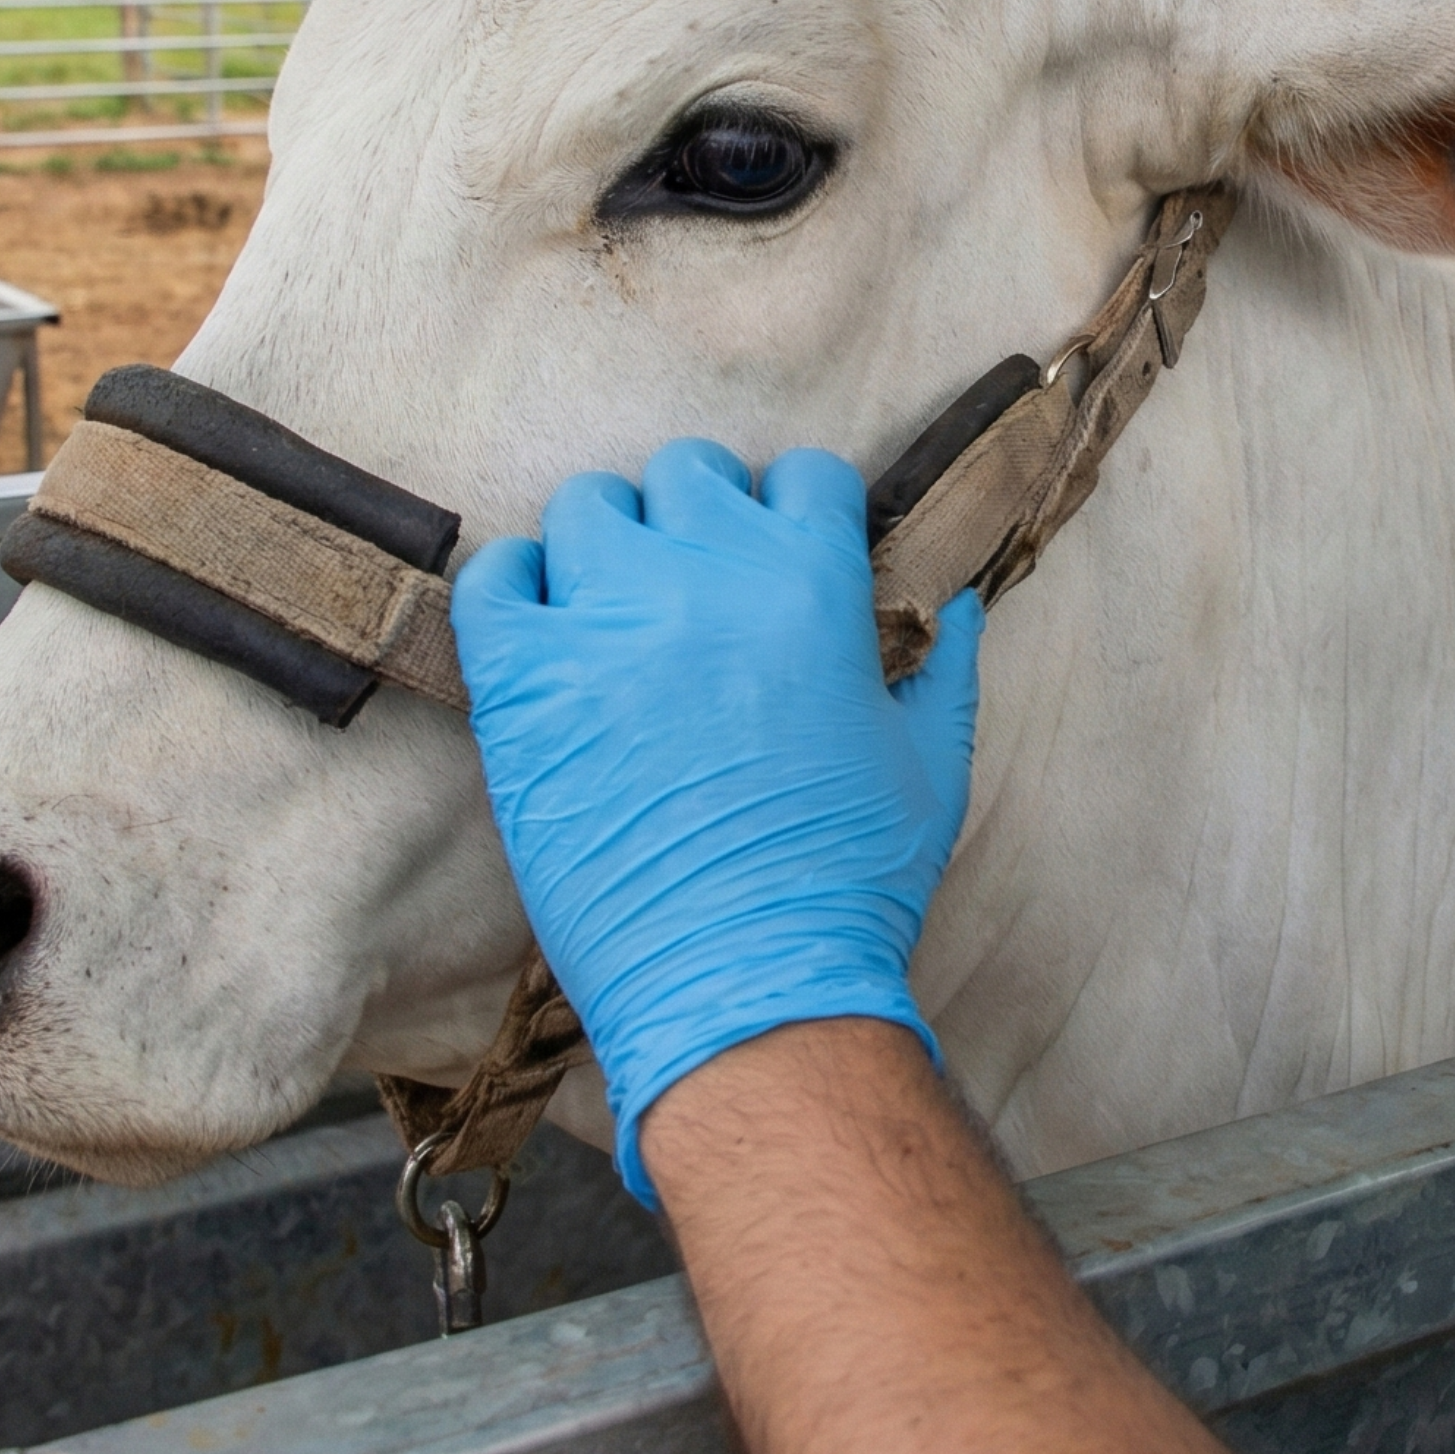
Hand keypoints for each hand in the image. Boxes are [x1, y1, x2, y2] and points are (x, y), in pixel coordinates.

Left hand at [450, 441, 984, 1203]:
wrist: (746, 982)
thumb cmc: (851, 885)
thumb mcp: (934, 766)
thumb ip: (945, 670)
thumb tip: (961, 605)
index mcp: (816, 585)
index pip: (803, 472)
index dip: (795, 510)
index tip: (781, 551)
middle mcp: (710, 578)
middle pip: (687, 472)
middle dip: (698, 517)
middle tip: (697, 587)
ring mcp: (608, 622)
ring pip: (588, 506)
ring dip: (607, 545)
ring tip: (617, 611)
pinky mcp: (525, 682)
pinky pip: (493, 578)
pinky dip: (514, 590)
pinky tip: (543, 632)